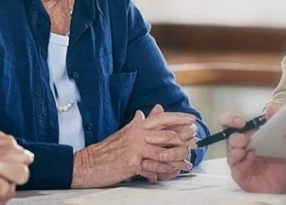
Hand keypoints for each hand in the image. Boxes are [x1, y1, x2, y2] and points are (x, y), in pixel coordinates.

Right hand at [71, 109, 196, 187]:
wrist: (90, 163)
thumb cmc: (107, 150)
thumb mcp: (124, 132)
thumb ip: (139, 123)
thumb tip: (147, 111)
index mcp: (137, 126)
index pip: (162, 118)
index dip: (179, 118)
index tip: (192, 120)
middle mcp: (137, 135)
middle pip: (168, 135)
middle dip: (185, 140)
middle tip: (196, 142)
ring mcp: (136, 149)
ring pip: (165, 153)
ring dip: (179, 160)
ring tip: (187, 163)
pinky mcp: (133, 163)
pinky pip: (155, 168)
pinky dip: (165, 172)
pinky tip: (171, 173)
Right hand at [225, 102, 285, 193]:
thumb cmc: (281, 157)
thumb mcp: (283, 139)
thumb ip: (276, 121)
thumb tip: (271, 106)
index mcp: (247, 133)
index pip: (230, 122)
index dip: (230, 119)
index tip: (240, 122)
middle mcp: (241, 145)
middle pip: (229, 136)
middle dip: (234, 137)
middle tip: (243, 139)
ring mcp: (239, 160)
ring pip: (230, 151)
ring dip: (235, 149)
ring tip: (243, 149)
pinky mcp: (240, 173)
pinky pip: (235, 167)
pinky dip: (240, 162)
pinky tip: (248, 159)